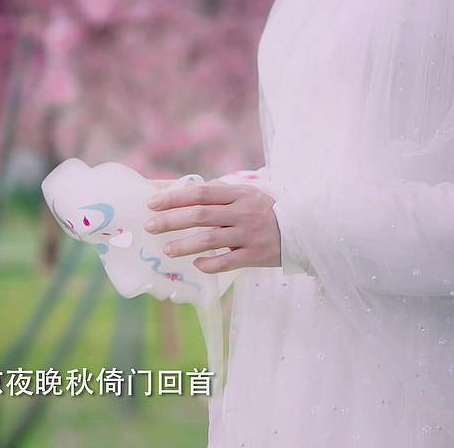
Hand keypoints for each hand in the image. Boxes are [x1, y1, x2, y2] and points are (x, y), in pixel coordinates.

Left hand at [144, 183, 280, 272]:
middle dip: (171, 220)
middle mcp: (242, 212)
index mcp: (237, 193)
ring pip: (210, 240)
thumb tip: (172, 189)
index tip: (152, 203)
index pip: (200, 193)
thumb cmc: (263, 210)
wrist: (303, 229)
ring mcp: (249, 235)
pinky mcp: (255, 256)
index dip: (174, 198)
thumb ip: (212, 193)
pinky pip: (227, 262)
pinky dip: (209, 264)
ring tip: (167, 250)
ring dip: (184, 245)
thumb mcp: (242, 193)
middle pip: (200, 215)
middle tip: (150, 226)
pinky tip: (196, 264)